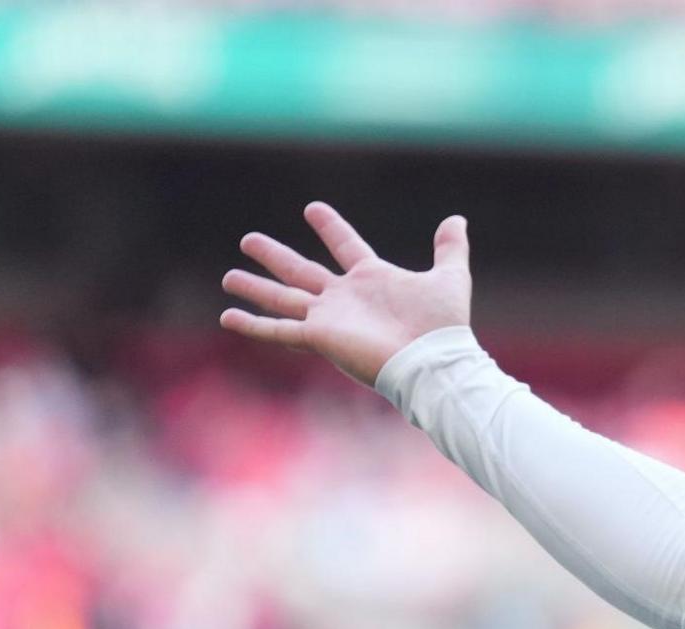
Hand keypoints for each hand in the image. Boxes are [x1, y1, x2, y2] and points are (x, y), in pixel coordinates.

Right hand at [220, 202, 471, 388]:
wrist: (435, 362)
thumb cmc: (443, 326)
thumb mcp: (451, 278)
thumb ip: (451, 249)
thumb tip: (456, 220)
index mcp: (372, 280)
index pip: (346, 246)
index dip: (331, 227)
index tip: (313, 209)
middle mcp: (346, 298)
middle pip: (302, 271)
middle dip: (275, 256)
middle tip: (248, 239)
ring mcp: (330, 318)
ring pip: (283, 298)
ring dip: (255, 288)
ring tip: (228, 277)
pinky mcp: (320, 337)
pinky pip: (279, 330)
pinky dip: (254, 324)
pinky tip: (228, 316)